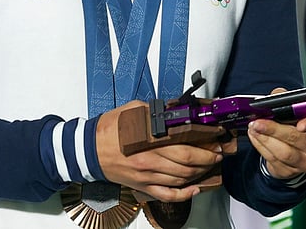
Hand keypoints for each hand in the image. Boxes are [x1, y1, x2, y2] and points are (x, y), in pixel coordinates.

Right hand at [95, 99, 224, 202]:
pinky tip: (195, 189)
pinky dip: (183, 194)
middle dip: (207, 159)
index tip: (215, 139)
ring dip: (199, 173)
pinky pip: (167, 195)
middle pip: (186, 164)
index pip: (184, 145)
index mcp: (148, 141)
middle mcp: (149, 160)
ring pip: (180, 179)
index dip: (204, 144)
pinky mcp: (142, 186)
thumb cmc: (109, 129)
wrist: (87, 149)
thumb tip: (176, 110)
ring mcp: (146, 176)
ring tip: (210, 165)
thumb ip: (156, 111)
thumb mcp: (133, 110)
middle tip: (218, 153)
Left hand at [247, 88, 305, 179]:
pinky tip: (256, 137)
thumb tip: (275, 96)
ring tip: (254, 128)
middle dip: (274, 129)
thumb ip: (287, 100)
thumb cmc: (296, 124)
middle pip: (296, 139)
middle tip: (259, 122)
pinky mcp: (290, 171)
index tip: (300, 125)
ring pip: (283, 152)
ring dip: (264, 139)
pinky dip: (261, 147)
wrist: (294, 149)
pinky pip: (273, 159)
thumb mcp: (296, 109)